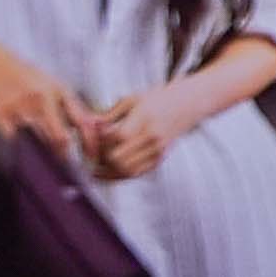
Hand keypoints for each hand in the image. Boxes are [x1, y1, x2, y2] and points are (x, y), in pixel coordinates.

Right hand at [0, 28, 96, 170]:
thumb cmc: (13, 72)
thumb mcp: (46, 81)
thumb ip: (68, 104)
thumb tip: (93, 126)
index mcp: (57, 89)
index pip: (83, 122)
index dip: (91, 145)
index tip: (92, 159)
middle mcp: (40, 98)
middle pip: (60, 140)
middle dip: (66, 161)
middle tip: (69, 174)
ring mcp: (17, 107)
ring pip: (37, 146)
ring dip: (43, 162)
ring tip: (45, 171)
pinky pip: (13, 145)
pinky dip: (19, 157)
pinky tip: (20, 163)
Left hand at [77, 77, 225, 181]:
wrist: (187, 106)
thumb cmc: (157, 99)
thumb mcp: (132, 99)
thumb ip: (110, 114)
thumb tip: (88, 125)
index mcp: (146, 118)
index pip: (118, 136)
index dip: (101, 139)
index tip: (92, 137)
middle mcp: (153, 137)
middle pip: (119, 157)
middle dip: (100, 157)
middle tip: (89, 153)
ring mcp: (158, 150)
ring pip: (126, 170)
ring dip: (107, 171)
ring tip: (94, 166)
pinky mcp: (159, 160)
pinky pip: (135, 174)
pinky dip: (118, 176)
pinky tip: (104, 173)